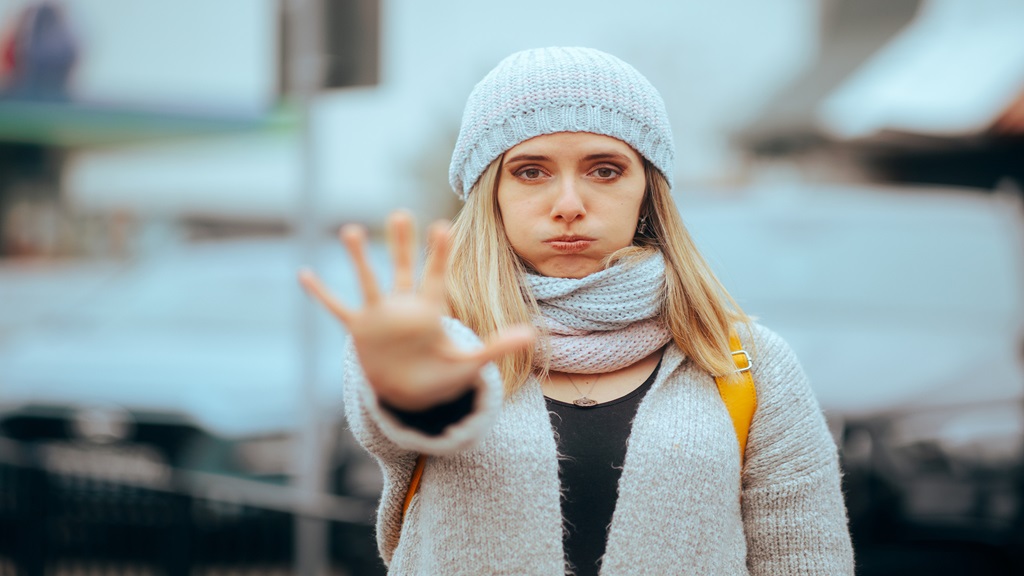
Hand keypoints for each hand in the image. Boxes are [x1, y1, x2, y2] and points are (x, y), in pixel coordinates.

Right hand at [298, 211, 534, 410]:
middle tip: (401, 213)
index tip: (442, 226)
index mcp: (430, 310)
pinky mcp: (359, 330)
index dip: (439, 253)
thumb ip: (495, 347)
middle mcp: (403, 307)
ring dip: (359, 259)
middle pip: (402, 269)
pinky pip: (337, 307)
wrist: (411, 395)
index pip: (435, 276)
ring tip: (351, 230)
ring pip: (368, 281)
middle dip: (402, 244)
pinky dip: (321, 293)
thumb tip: (530, 336)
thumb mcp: (468, 365)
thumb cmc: (440, 377)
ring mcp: (379, 316)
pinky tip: (305, 273)